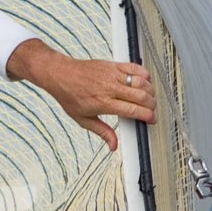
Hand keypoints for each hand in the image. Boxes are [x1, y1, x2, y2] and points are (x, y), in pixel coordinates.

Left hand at [4, 38, 156, 150]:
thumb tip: (113, 145)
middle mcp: (109, 88)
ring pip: (141, 82)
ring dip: (150, 91)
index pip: (133, 110)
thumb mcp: (82, 119)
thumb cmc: (69, 95)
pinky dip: (144, 75)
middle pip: (141, 96)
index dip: (147, 116)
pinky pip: (135, 68)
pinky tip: (144, 82)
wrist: (60, 74)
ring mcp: (112, 75)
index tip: (151, 120)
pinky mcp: (112, 65)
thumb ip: (102, 132)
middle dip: (152, 105)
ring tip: (149, 98)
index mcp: (103, 103)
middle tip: (151, 110)